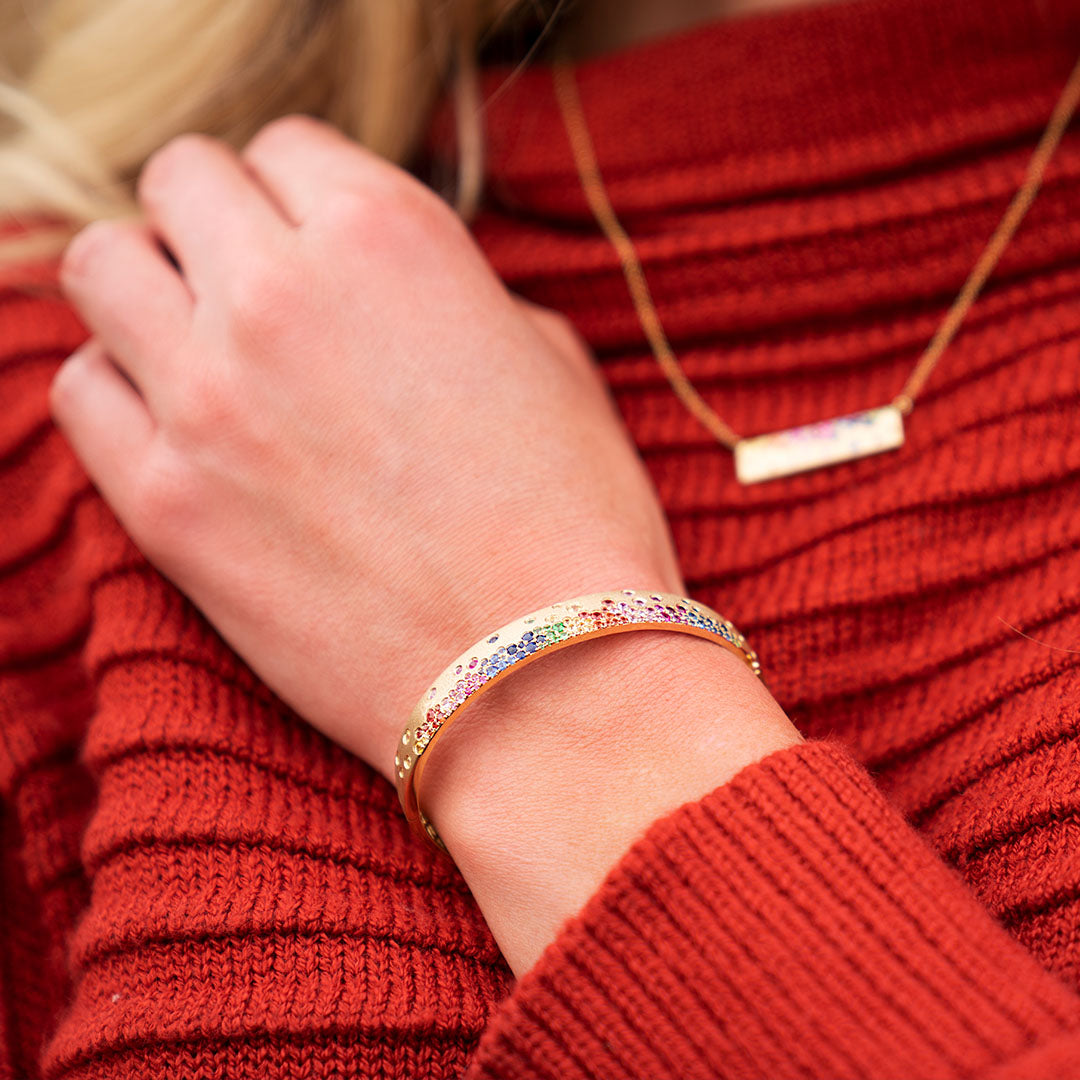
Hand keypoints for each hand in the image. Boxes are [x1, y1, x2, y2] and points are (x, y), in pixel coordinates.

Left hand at [49, 114, 686, 787]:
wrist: (545, 678)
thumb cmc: (575, 522)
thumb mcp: (549, 363)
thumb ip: (452, 295)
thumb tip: (391, 297)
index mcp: (390, 236)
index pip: (285, 147)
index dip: (303, 192)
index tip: (315, 242)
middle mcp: (279, 292)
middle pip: (179, 181)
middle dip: (216, 219)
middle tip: (254, 283)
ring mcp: (207, 397)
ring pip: (101, 267)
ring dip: (150, 288)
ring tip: (203, 344)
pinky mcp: (165, 505)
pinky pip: (82, 390)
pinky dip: (119, 388)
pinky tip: (178, 424)